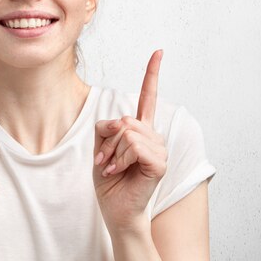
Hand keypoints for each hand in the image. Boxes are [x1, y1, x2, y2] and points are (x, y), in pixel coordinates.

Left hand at [93, 49, 167, 231]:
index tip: (158, 51)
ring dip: (112, 152)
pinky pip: (133, 147)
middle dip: (107, 141)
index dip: (152, 73)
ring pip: (127, 132)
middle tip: (105, 160)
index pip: (148, 96)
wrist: (115, 209)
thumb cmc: (109, 178)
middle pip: (125, 119)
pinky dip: (119, 159)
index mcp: (140, 128)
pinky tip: (119, 171)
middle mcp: (153, 135)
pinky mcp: (159, 163)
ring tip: (113, 168)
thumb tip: (123, 122)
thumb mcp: (101, 144)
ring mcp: (158, 149)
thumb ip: (108, 126)